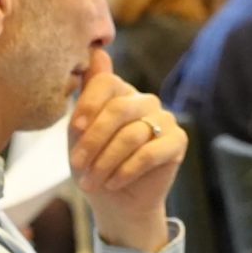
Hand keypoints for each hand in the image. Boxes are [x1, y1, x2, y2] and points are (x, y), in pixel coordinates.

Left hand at [67, 48, 184, 252]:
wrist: (114, 201)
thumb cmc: (92, 165)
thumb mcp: (78, 133)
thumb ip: (85, 96)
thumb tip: (98, 52)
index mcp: (118, 93)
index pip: (105, 82)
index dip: (88, 105)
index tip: (74, 128)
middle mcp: (143, 101)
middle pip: (118, 109)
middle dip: (92, 141)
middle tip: (77, 165)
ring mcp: (164, 119)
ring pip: (131, 135)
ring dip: (105, 163)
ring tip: (91, 182)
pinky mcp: (177, 142)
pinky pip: (149, 153)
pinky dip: (125, 171)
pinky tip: (112, 183)